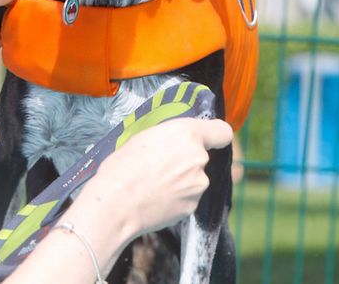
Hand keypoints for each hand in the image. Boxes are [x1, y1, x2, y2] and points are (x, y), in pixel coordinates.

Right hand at [77, 117, 234, 237]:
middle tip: (160, 166)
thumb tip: (175, 145)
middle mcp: (199, 158)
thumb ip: (170, 138)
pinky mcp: (192, 207)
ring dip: (182, 181)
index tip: (204, 140)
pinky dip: (176, 198)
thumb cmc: (122, 166)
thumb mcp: (144, 137)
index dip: (213, 136)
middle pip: (202, 157)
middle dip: (186, 161)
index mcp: (187, 134)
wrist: (116, 204)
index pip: (222, 132)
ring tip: (154, 186)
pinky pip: (188, 198)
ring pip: (195, 179)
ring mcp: (198, 185)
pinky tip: (156, 200)